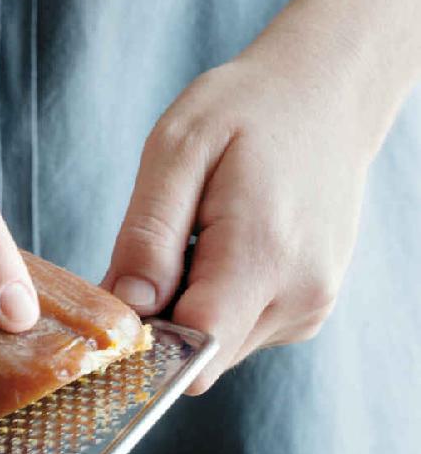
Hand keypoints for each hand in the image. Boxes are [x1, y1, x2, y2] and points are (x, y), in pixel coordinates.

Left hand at [103, 10, 386, 394]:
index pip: (195, 350)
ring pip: (218, 350)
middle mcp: (298, 296)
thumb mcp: (178, 149)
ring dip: (191, 311)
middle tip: (167, 249)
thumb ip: (148, 234)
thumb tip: (126, 307)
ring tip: (203, 242)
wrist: (327, 98)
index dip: (147, 340)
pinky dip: (218, 305)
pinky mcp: (307, 314)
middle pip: (201, 356)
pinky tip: (226, 253)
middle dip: (165, 320)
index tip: (126, 302)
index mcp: (264, 254)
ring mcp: (308, 310)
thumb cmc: (248, 111)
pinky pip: (240, 333)